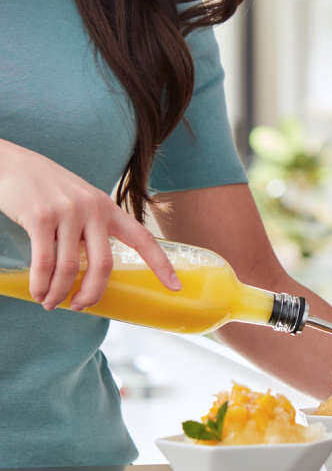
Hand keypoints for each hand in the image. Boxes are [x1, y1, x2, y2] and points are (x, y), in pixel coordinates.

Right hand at [0, 140, 180, 310]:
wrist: (9, 162)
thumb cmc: (45, 188)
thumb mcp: (79, 202)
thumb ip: (91, 228)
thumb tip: (93, 269)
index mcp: (108, 208)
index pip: (144, 239)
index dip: (162, 265)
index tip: (176, 286)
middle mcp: (94, 209)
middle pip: (104, 265)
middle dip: (93, 293)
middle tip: (81, 307)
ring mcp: (68, 212)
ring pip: (72, 268)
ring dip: (59, 292)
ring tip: (50, 302)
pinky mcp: (41, 216)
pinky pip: (45, 262)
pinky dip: (41, 284)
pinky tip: (37, 292)